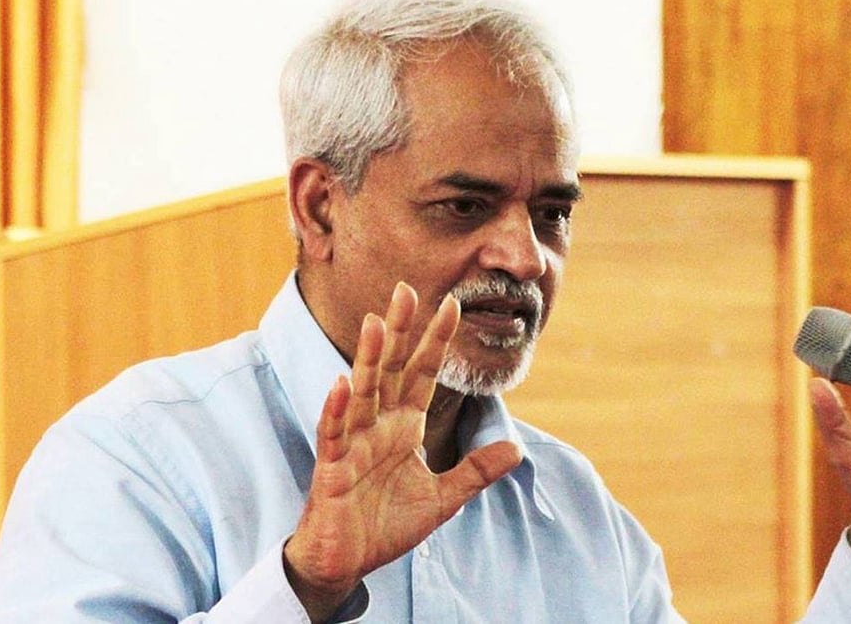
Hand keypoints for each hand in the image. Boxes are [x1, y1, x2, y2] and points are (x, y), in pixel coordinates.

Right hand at [283, 283, 522, 621]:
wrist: (348, 561)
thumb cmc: (386, 525)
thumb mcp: (443, 498)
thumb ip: (476, 471)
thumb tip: (517, 448)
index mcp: (403, 427)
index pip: (422, 374)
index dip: (436, 341)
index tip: (452, 304)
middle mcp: (378, 427)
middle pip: (390, 369)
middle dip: (398, 331)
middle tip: (405, 288)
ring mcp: (354, 444)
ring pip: (362, 392)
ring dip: (367, 359)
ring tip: (374, 322)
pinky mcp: (333, 468)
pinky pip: (335, 435)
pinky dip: (338, 410)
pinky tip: (342, 385)